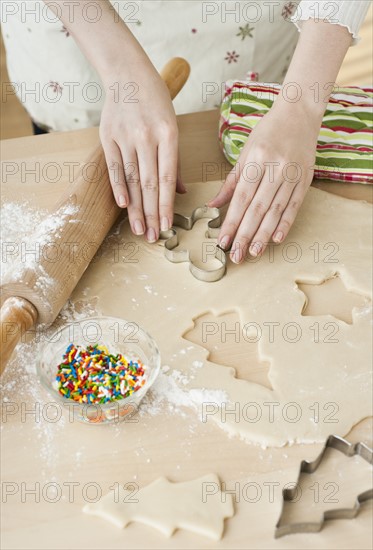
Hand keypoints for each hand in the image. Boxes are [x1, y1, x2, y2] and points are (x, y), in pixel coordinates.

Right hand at [100, 61, 184, 242]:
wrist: (128, 75)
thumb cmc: (156, 104)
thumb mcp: (172, 128)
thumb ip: (174, 162)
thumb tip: (178, 193)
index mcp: (168, 135)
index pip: (166, 179)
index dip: (166, 205)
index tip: (167, 226)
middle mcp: (146, 137)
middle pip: (149, 184)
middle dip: (151, 214)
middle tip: (152, 237)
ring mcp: (125, 137)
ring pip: (131, 180)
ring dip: (135, 208)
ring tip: (138, 230)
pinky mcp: (108, 137)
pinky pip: (113, 167)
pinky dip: (118, 187)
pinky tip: (123, 205)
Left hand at [209, 101, 318, 262]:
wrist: (299, 113)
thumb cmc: (267, 132)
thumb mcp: (245, 152)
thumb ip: (231, 182)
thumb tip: (212, 205)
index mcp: (256, 160)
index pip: (241, 198)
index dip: (231, 221)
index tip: (222, 240)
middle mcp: (275, 168)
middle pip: (257, 208)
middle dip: (245, 234)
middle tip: (236, 255)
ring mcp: (292, 174)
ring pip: (276, 210)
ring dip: (264, 234)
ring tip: (253, 252)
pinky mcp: (305, 180)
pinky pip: (295, 205)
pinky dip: (286, 223)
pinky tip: (277, 238)